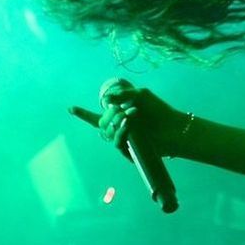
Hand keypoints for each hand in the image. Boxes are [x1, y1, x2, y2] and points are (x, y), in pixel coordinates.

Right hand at [68, 83, 182, 160]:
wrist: (174, 128)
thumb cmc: (159, 111)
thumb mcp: (141, 95)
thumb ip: (122, 94)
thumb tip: (105, 99)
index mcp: (119, 116)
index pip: (97, 115)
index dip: (83, 114)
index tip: (70, 108)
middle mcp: (119, 128)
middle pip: (101, 123)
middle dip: (109, 114)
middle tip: (120, 108)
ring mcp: (124, 139)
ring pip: (107, 133)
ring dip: (116, 121)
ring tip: (131, 113)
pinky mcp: (129, 150)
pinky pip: (117, 142)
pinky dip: (121, 131)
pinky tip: (128, 123)